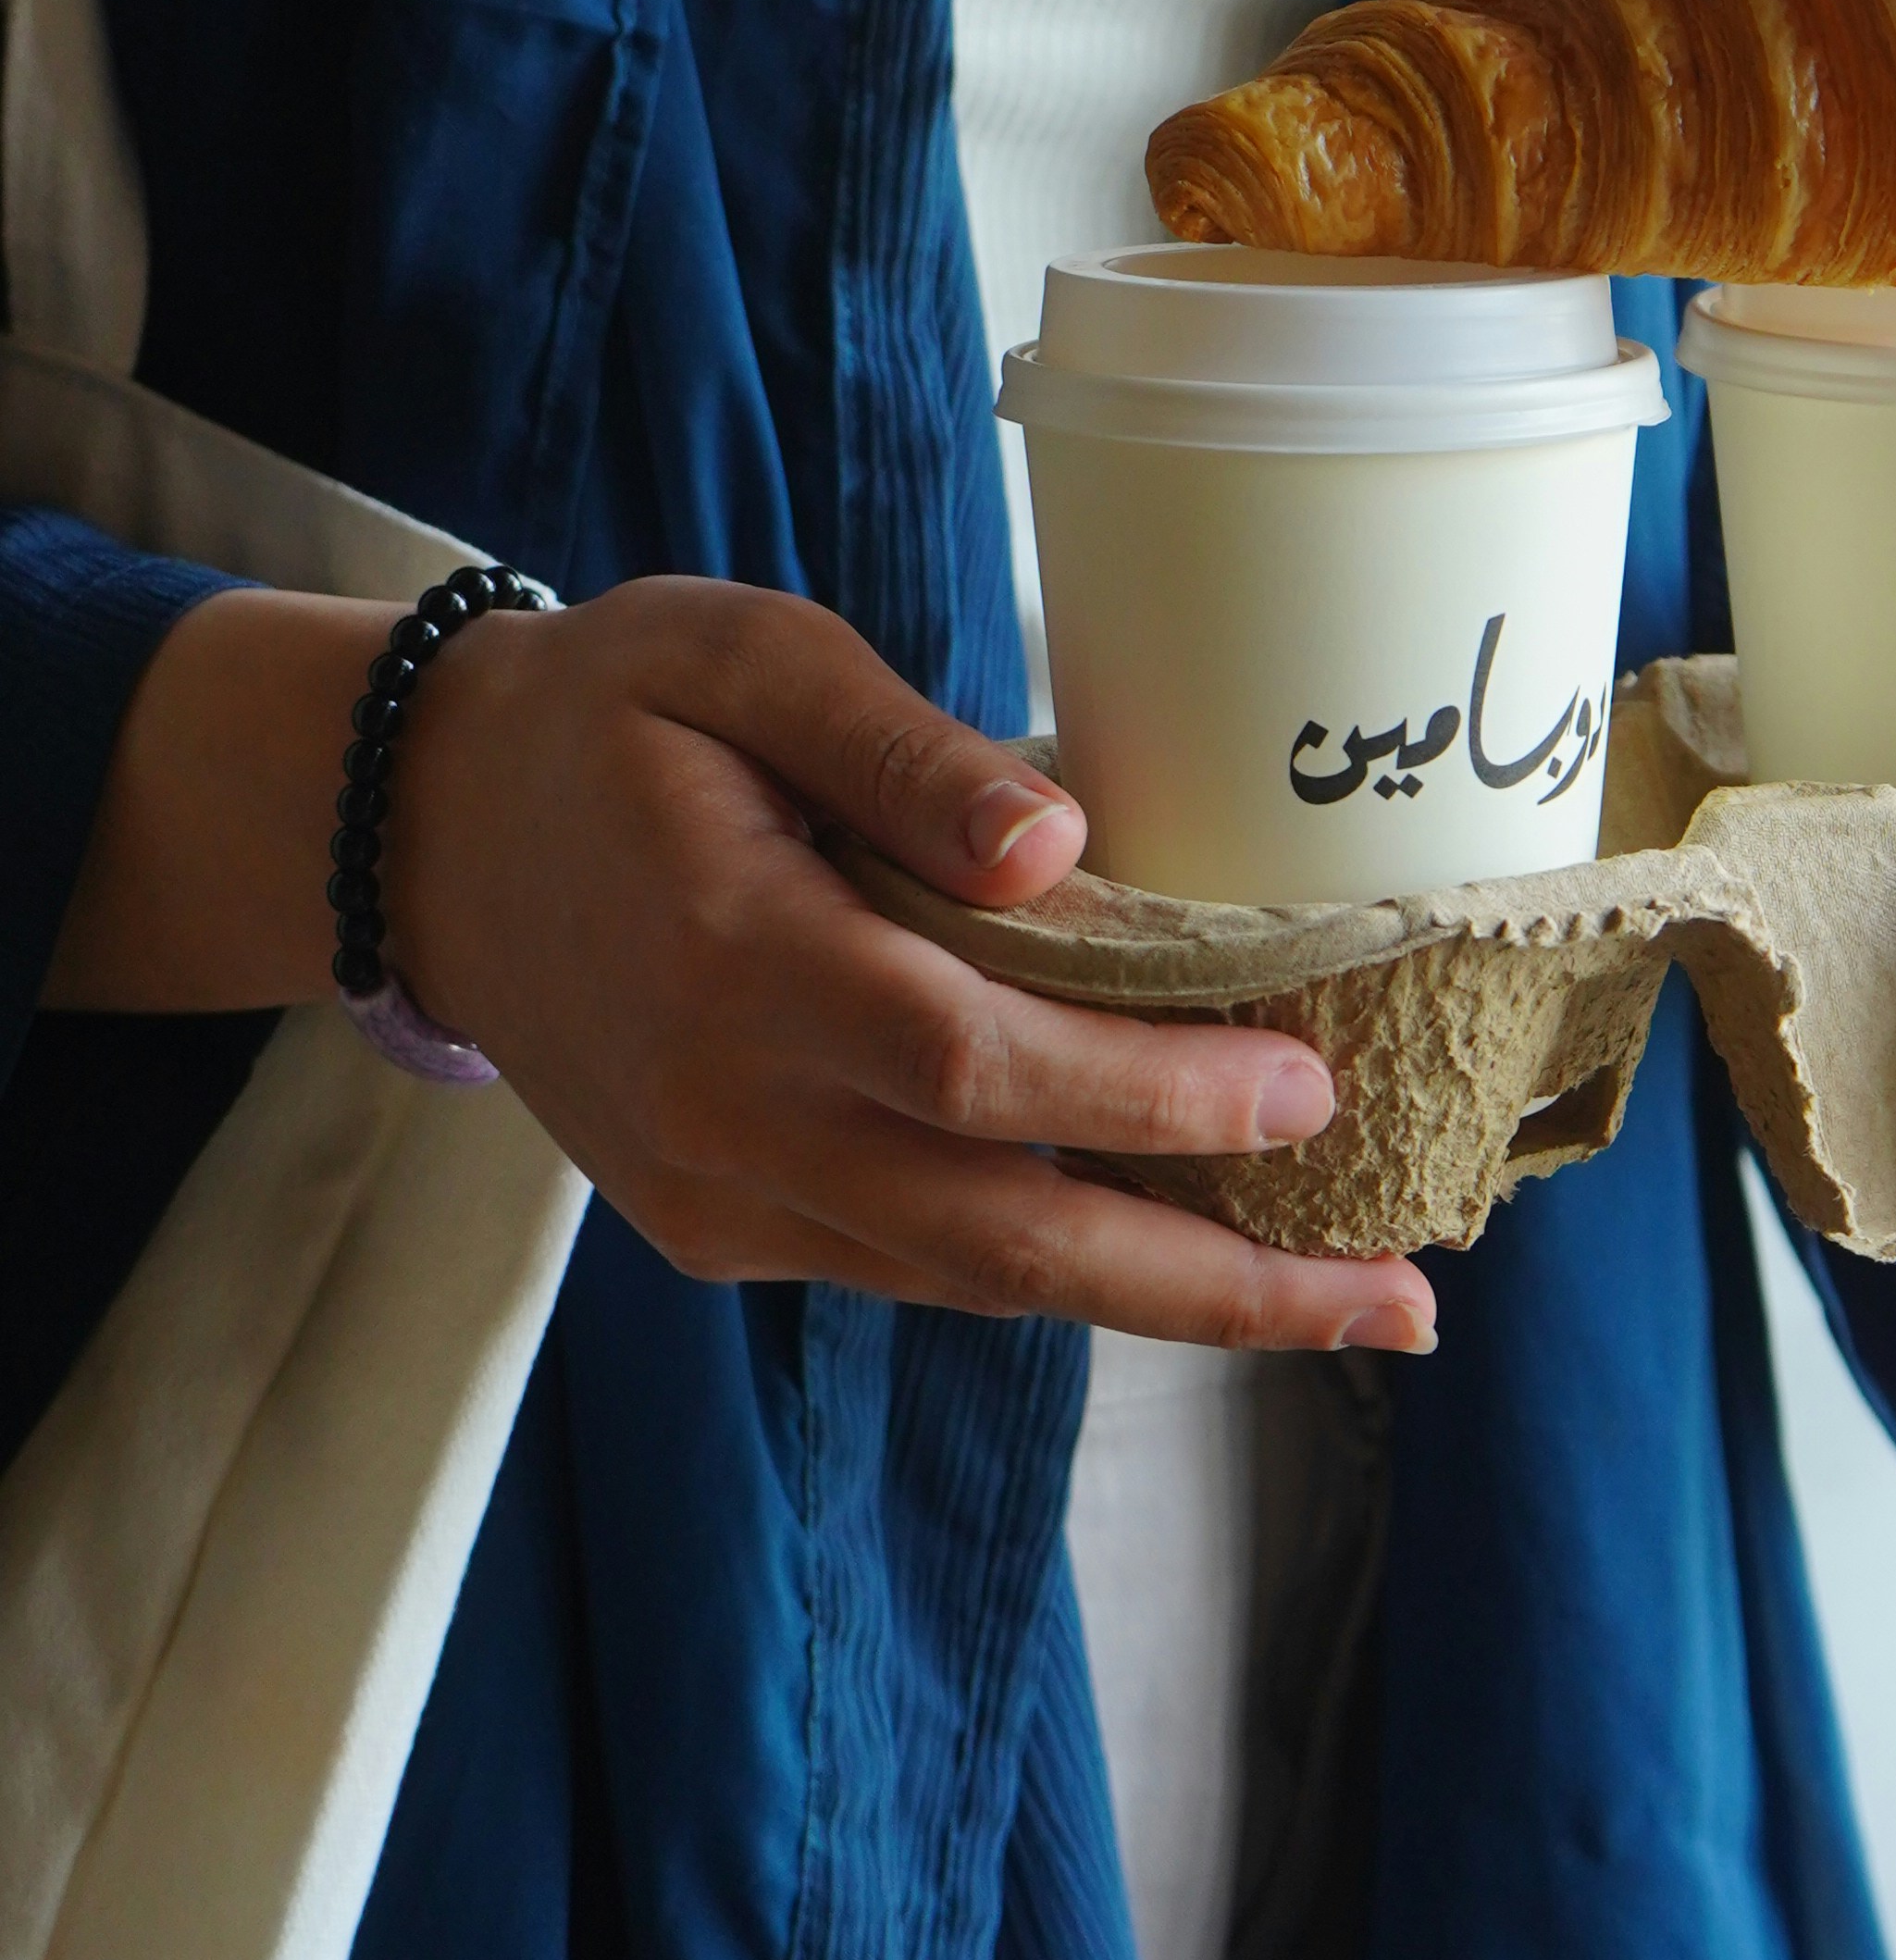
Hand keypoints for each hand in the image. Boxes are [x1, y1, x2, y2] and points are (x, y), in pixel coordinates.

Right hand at [50, 570, 1433, 1351]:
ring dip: (1167, 1299)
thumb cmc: (612, 716)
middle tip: (1396, 1296)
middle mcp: (729, 1114)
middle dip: (1213, 1279)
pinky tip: (1189, 1255)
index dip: (1146, 1091)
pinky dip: (1060, 1270)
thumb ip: (901, 751)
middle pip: (1002, 1233)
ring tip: (1346, 1301)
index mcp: (735, 962)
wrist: (434, 834)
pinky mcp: (725, 1227)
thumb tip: (1056, 844)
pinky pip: (917, 1267)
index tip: (1303, 1087)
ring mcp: (722, 1195)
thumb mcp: (741, 657)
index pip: (974, 1063)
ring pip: (974, 1280)